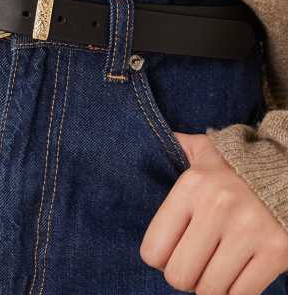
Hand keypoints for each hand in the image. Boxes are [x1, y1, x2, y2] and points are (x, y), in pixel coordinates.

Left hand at [139, 132, 287, 293]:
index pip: (154, 249)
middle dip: (183, 275)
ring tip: (215, 265)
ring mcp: (249, 230)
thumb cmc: (237, 166)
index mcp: (192, 185)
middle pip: (179, 275)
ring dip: (210, 285)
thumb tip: (145, 139)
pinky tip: (237, 272)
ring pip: (210, 290)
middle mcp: (217, 206)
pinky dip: (235, 291)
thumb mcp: (203, 150)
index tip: (171, 250)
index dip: (160, 257)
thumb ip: (175, 148)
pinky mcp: (277, 251)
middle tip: (194, 262)